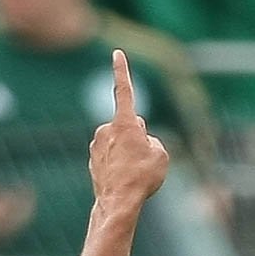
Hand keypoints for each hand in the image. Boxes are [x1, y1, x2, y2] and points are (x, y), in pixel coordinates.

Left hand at [88, 50, 168, 217]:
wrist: (118, 202)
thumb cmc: (142, 177)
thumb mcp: (161, 155)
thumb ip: (152, 140)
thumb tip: (141, 140)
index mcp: (124, 122)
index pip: (124, 90)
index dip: (122, 71)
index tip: (116, 53)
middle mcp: (106, 128)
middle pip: (129, 126)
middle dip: (136, 136)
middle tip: (141, 160)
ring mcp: (97, 144)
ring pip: (119, 142)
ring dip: (127, 151)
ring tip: (132, 172)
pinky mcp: (93, 159)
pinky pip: (111, 157)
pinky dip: (118, 164)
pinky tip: (122, 179)